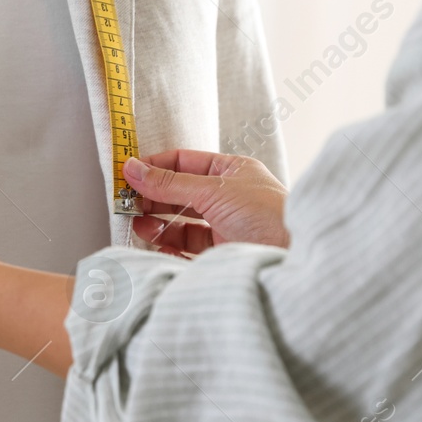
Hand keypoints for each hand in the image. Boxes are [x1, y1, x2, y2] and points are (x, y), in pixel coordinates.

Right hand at [123, 150, 289, 253]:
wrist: (296, 259)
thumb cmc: (269, 216)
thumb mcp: (214, 190)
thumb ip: (169, 182)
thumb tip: (132, 168)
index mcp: (231, 172)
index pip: (183, 162)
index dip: (153, 167)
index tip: (126, 175)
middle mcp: (229, 197)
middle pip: (179, 193)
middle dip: (151, 197)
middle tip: (126, 203)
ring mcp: (226, 226)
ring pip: (182, 223)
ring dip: (157, 223)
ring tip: (138, 224)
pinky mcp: (224, 253)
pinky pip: (189, 249)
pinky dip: (171, 248)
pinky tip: (159, 246)